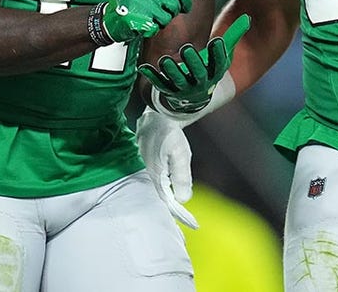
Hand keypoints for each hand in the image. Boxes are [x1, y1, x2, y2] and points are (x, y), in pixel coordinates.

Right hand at [100, 0, 199, 42]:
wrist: (112, 19)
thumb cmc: (136, 5)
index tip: (185, 7)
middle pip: (174, 5)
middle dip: (170, 13)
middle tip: (159, 13)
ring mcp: (142, 3)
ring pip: (166, 19)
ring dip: (161, 22)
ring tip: (150, 18)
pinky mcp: (137, 17)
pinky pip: (155, 27)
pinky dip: (151, 29)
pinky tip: (144, 25)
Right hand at [136, 108, 198, 228]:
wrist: (158, 113)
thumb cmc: (170, 132)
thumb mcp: (180, 154)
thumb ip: (182, 177)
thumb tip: (184, 199)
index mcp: (155, 174)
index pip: (166, 200)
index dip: (179, 213)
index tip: (192, 224)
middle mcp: (148, 173)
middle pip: (160, 197)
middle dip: (172, 211)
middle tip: (185, 225)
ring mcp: (146, 166)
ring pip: (158, 188)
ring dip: (168, 200)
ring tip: (179, 213)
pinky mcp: (148, 161)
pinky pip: (157, 179)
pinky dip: (165, 188)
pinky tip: (170, 191)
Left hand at [138, 14, 250, 113]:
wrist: (193, 96)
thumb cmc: (207, 69)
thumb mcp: (220, 54)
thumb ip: (232, 36)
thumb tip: (247, 19)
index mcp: (214, 73)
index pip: (219, 64)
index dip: (218, 53)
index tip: (216, 41)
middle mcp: (201, 83)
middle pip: (199, 74)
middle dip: (193, 62)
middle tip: (187, 48)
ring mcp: (184, 89)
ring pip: (178, 82)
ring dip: (172, 72)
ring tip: (165, 60)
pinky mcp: (169, 90)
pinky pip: (160, 85)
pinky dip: (153, 77)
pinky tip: (146, 68)